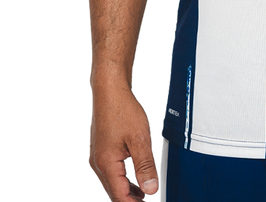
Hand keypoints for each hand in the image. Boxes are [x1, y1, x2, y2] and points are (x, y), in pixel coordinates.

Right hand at [87, 86, 158, 200]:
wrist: (110, 91)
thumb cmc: (122, 110)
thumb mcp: (140, 139)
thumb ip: (145, 166)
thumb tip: (150, 189)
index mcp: (106, 164)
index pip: (119, 197)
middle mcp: (99, 164)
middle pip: (114, 192)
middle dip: (131, 199)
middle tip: (148, 198)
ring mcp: (98, 157)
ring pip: (113, 182)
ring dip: (128, 189)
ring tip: (145, 191)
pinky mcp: (101, 150)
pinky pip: (112, 170)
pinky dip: (124, 177)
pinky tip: (136, 173)